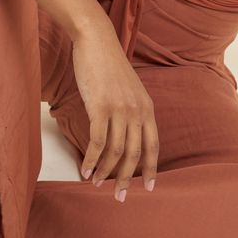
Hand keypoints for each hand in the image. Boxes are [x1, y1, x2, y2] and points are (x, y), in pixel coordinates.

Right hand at [71, 23, 159, 200]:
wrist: (96, 41)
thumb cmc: (108, 65)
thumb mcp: (128, 89)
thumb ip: (130, 111)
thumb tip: (122, 134)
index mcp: (147, 108)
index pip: (153, 146)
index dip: (151, 169)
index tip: (149, 187)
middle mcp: (137, 111)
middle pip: (135, 154)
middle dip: (127, 179)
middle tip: (120, 197)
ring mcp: (120, 109)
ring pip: (116, 151)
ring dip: (106, 172)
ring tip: (95, 184)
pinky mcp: (100, 107)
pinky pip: (98, 141)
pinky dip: (92, 159)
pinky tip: (84, 169)